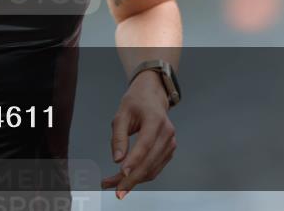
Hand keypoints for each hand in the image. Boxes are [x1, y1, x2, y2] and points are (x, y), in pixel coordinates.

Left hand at [100, 70, 176, 199]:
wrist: (152, 96)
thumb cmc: (136, 102)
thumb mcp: (121, 114)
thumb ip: (118, 136)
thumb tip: (117, 159)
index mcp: (156, 120)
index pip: (146, 144)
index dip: (134, 160)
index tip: (121, 173)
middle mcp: (167, 133)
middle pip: (149, 161)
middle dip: (131, 177)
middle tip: (113, 187)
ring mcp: (170, 143)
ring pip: (152, 169)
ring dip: (133, 180)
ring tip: (113, 183)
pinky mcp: (169, 151)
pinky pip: (155, 168)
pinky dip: (140, 176)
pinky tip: (126, 178)